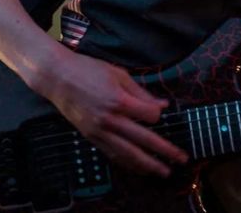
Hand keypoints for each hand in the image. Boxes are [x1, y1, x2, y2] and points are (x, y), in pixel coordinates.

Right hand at [40, 46, 188, 176]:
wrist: (59, 78)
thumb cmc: (89, 70)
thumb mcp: (118, 74)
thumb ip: (141, 92)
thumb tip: (162, 104)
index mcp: (119, 100)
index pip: (149, 115)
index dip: (158, 114)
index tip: (162, 112)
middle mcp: (110, 120)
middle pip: (143, 140)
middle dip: (164, 151)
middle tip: (181, 158)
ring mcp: (100, 131)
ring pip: (128, 154)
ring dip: (147, 165)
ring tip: (162, 171)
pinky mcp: (91, 137)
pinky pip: (113, 154)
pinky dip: (127, 163)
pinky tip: (138, 167)